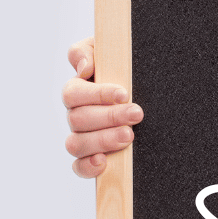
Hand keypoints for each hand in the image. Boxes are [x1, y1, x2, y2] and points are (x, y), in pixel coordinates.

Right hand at [61, 36, 140, 177]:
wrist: (143, 90)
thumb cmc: (120, 68)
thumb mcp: (106, 52)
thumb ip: (88, 52)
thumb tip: (83, 68)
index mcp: (77, 90)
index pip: (74, 93)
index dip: (97, 95)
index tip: (124, 94)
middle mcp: (75, 115)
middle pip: (78, 119)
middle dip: (110, 117)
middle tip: (136, 114)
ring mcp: (81, 137)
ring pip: (76, 143)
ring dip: (103, 140)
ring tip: (129, 136)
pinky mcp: (89, 157)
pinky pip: (78, 166)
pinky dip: (87, 166)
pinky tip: (103, 162)